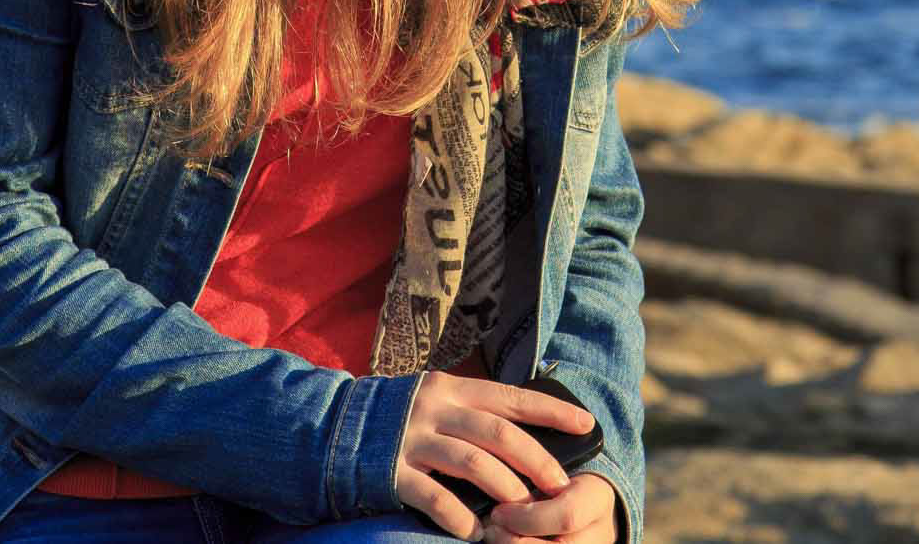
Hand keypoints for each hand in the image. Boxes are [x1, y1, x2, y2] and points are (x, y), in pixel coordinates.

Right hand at [394, 371, 596, 540]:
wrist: (331, 430)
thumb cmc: (396, 419)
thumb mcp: (434, 401)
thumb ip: (471, 412)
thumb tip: (522, 431)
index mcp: (451, 388)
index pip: (511, 397)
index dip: (551, 410)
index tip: (587, 425)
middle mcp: (435, 409)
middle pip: (497, 432)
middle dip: (535, 459)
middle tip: (559, 484)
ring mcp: (412, 439)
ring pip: (471, 462)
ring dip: (504, 488)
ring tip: (524, 512)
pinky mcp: (392, 471)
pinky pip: (433, 496)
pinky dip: (458, 515)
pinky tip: (475, 532)